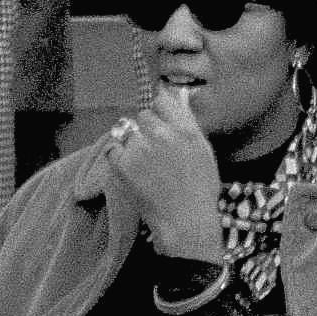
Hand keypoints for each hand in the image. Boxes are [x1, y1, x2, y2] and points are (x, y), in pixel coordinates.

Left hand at [107, 81, 224, 262]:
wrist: (185, 221)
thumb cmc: (200, 188)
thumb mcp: (203, 150)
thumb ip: (188, 120)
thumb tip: (179, 93)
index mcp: (185, 129)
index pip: (162, 99)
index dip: (160, 110)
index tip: (161, 121)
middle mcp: (162, 134)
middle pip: (143, 115)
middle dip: (146, 128)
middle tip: (153, 148)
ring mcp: (140, 149)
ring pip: (128, 132)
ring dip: (132, 143)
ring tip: (143, 164)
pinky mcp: (123, 165)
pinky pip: (113, 149)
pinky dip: (118, 156)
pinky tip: (130, 169)